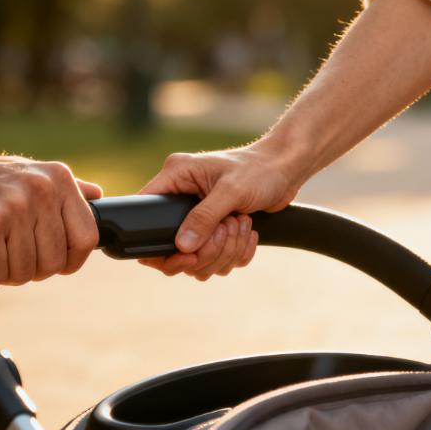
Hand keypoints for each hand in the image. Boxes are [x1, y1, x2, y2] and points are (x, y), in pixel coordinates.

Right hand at [0, 148, 102, 289]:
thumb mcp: (27, 173)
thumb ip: (65, 189)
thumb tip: (99, 196)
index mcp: (57, 179)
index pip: (86, 239)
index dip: (68, 261)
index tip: (46, 261)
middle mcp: (39, 190)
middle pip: (53, 263)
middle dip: (28, 269)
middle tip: (4, 254)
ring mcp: (12, 207)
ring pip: (23, 272)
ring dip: (1, 273)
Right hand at [138, 141, 303, 278]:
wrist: (285, 170)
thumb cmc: (259, 170)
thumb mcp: (231, 191)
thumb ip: (204, 218)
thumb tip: (182, 246)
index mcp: (175, 177)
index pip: (145, 212)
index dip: (157, 241)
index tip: (186, 255)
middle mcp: (181, 197)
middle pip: (173, 248)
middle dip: (205, 250)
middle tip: (227, 230)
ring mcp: (197, 216)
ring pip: (197, 259)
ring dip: (224, 252)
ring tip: (241, 224)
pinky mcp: (214, 230)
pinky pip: (216, 259)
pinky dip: (235, 253)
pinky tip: (247, 232)